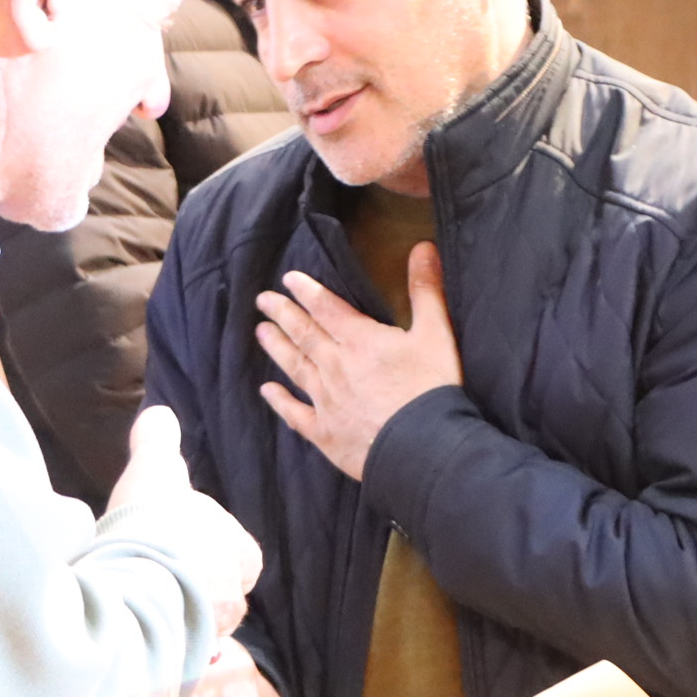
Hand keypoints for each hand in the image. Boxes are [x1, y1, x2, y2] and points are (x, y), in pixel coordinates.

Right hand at [105, 406, 262, 633]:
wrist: (136, 581)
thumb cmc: (152, 524)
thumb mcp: (154, 470)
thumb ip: (157, 442)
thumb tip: (159, 413)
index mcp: (240, 554)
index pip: (237, 556)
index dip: (207, 549)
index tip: (176, 545)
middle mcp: (233, 598)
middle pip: (214, 595)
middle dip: (188, 589)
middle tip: (150, 577)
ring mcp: (209, 634)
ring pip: (196, 629)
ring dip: (173, 620)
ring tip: (135, 607)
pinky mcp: (183, 659)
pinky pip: (174, 655)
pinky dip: (156, 647)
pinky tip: (129, 635)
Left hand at [254, 246, 462, 480]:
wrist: (423, 448)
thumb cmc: (432, 389)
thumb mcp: (436, 334)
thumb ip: (426, 290)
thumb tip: (423, 247)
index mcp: (360, 340)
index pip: (326, 308)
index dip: (307, 291)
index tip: (288, 279)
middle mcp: (335, 366)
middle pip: (304, 334)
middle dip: (283, 314)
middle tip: (262, 300)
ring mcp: (327, 401)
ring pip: (296, 368)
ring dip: (277, 348)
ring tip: (260, 332)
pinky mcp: (325, 433)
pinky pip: (296, 414)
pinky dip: (280, 402)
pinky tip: (267, 391)